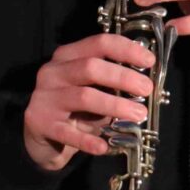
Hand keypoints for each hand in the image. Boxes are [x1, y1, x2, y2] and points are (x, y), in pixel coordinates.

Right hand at [23, 33, 155, 170]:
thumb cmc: (74, 110)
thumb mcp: (93, 89)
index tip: (149, 61)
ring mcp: (44, 97)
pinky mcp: (40, 122)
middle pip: (91, 67)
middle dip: (123, 77)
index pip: (99, 43)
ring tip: (138, 114)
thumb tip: (145, 83)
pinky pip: (68, 132)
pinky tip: (103, 146)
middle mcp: (53, 72)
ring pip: (84, 96)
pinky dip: (88, 140)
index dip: (126, 50)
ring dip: (115, 105)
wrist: (41, 136)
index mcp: (68, 56)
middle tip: (146, 89)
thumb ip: (112, 83)